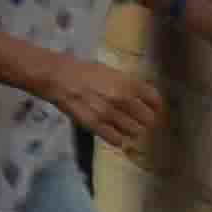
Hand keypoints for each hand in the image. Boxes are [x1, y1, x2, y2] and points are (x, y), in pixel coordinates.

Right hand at [52, 57, 169, 156]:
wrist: (56, 76)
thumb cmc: (83, 71)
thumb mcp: (110, 72)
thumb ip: (128, 85)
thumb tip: (142, 99)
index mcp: (128, 83)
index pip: (155, 101)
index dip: (155, 107)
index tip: (152, 110)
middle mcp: (123, 99)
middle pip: (149, 120)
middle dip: (145, 122)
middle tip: (138, 121)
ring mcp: (110, 113)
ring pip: (135, 132)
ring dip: (133, 132)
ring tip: (126, 128)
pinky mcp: (95, 125)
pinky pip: (117, 140)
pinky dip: (118, 139)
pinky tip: (114, 134)